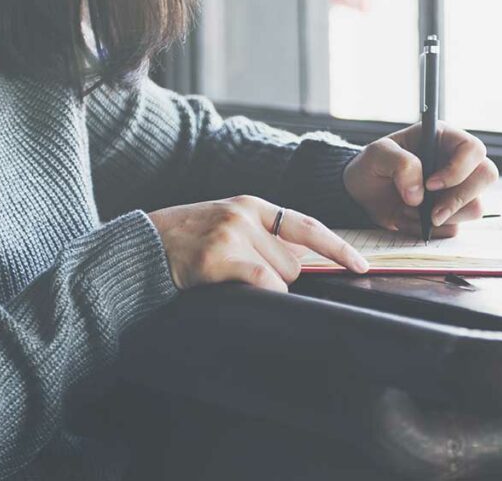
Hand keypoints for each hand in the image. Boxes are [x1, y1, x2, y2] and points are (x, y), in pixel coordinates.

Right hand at [148, 195, 368, 291]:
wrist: (140, 247)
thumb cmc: (185, 243)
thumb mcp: (226, 226)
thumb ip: (262, 237)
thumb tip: (301, 264)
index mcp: (252, 206)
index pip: (307, 226)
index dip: (337, 247)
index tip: (361, 265)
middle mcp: (246, 215)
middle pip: (294, 262)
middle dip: (278, 277)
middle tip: (240, 275)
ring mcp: (232, 234)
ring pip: (281, 276)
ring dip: (263, 287)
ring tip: (227, 278)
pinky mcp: (219, 257)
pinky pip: (264, 283)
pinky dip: (263, 294)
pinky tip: (238, 292)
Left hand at [344, 122, 498, 237]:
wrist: (361, 195)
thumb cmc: (371, 166)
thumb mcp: (377, 155)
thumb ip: (400, 165)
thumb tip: (420, 194)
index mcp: (444, 139)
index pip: (473, 149)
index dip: (458, 169)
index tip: (431, 185)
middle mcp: (458, 163)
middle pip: (486, 177)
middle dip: (459, 199)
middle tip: (431, 213)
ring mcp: (457, 190)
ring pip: (475, 207)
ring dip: (441, 217)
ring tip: (408, 212)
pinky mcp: (450, 214)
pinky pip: (455, 228)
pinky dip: (430, 231)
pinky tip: (408, 220)